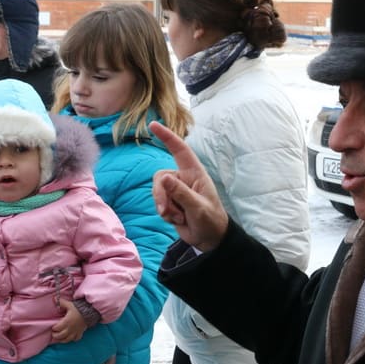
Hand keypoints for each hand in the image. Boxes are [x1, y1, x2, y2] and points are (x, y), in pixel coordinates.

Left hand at [51, 303, 86, 342]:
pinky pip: (76, 339)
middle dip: (56, 336)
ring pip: (67, 339)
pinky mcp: (80, 333)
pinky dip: (72, 339)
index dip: (54, 328)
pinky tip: (70, 337)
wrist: (90, 312)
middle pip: (60, 335)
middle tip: (54, 334)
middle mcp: (70, 328)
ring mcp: (75, 331)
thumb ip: (61, 303)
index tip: (53, 327)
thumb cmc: (79, 308)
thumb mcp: (69, 304)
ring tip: (59, 339)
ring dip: (62, 340)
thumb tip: (54, 298)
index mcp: (66, 321)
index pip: (57, 328)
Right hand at [149, 121, 229, 252]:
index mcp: (195, 173)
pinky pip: (159, 204)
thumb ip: (181, 193)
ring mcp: (176, 191)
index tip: (153, 124)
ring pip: (157, 192)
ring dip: (164, 207)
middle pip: (160, 177)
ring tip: (178, 218)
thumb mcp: (198, 207)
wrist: (210, 239)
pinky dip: (166, 214)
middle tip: (165, 211)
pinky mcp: (170, 203)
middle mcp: (183, 179)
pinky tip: (178, 220)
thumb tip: (164, 179)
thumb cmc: (210, 220)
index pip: (179, 150)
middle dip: (160, 194)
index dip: (167, 136)